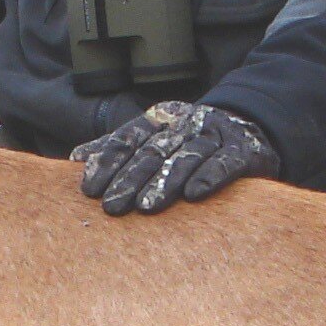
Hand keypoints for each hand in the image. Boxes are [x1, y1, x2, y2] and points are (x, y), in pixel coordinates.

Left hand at [74, 102, 279, 215]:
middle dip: (130, 179)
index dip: (107, 162)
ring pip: (186, 156)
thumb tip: (73, 160)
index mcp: (160, 118)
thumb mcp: (154, 138)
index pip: (128, 138)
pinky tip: (195, 194)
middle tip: (112, 206)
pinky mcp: (244, 151)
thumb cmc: (189, 142)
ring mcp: (216, 134)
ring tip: (146, 207)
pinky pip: (225, 163)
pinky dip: (210, 176)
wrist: (252, 128)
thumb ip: (116, 148)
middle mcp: (186, 123)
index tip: (89, 189)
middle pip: (153, 151)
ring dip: (165, 181)